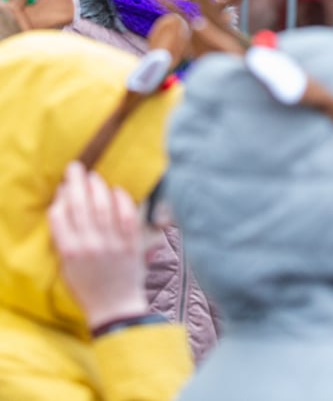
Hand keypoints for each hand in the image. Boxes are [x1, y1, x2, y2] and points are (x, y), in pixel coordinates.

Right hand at [48, 161, 148, 330]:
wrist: (114, 306)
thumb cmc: (87, 286)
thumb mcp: (66, 267)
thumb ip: (64, 240)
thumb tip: (63, 208)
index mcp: (69, 252)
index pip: (60, 217)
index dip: (60, 198)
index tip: (62, 186)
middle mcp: (90, 246)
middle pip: (80, 207)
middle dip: (76, 183)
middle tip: (75, 167)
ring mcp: (112, 244)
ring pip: (103, 208)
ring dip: (97, 188)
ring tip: (93, 176)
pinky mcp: (131, 245)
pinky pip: (128, 217)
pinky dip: (122, 201)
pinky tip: (117, 190)